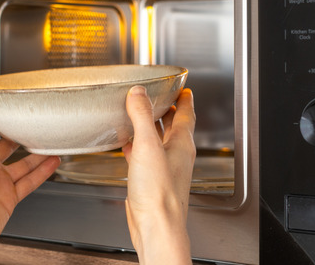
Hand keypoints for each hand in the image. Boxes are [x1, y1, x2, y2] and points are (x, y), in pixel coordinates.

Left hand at [0, 95, 60, 263]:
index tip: (5, 104)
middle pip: (6, 147)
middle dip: (18, 136)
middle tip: (32, 123)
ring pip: (22, 165)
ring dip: (36, 154)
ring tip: (50, 141)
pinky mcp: (9, 198)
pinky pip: (29, 182)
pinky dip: (42, 173)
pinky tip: (52, 163)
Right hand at [122, 87, 195, 264]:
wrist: (156, 225)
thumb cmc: (159, 192)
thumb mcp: (147, 146)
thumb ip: (141, 117)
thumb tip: (138, 93)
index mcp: (182, 144)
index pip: (187, 114)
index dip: (184, 99)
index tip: (182, 88)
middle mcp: (176, 155)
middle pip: (174, 126)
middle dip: (166, 111)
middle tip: (158, 98)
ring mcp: (164, 169)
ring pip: (158, 141)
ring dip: (150, 127)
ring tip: (139, 116)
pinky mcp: (151, 181)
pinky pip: (144, 157)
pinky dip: (137, 147)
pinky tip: (127, 147)